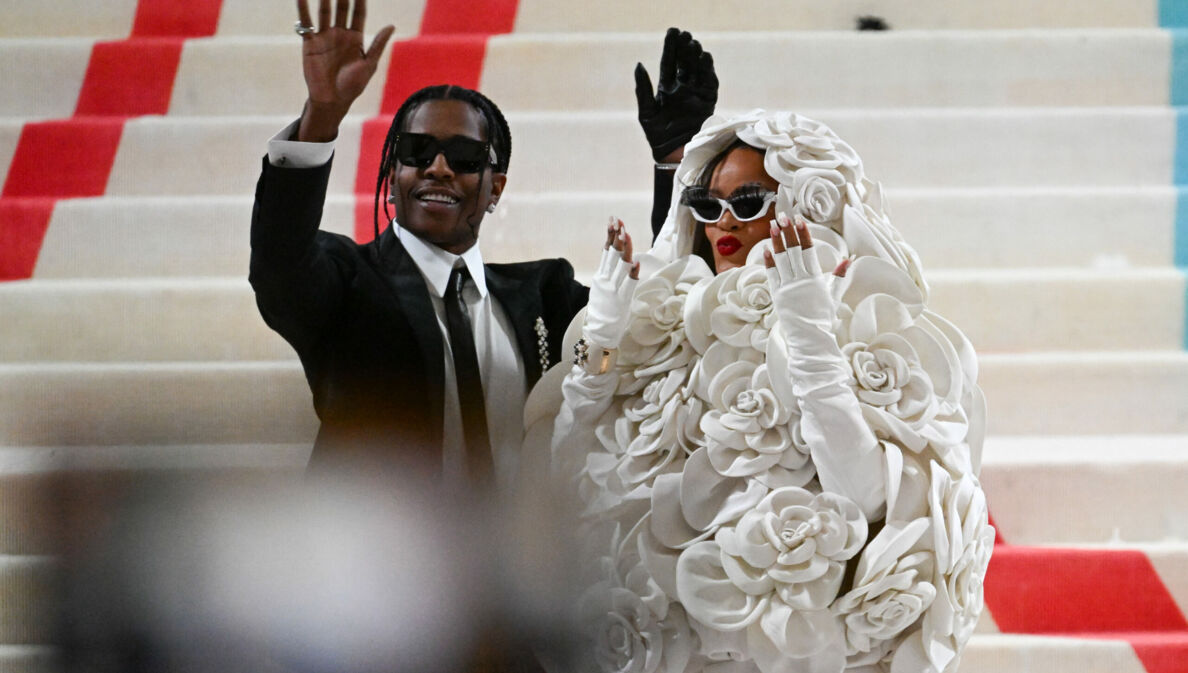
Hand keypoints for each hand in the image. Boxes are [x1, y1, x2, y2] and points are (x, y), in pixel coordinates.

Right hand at [296, 0, 394, 141]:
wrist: (332, 100)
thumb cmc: (353, 86)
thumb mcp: (369, 64)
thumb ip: (378, 44)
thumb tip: (391, 26)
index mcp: (356, 39)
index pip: (358, 14)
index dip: (360, 1)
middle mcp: (340, 34)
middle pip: (342, 9)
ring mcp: (325, 37)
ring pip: (325, 12)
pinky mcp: (310, 42)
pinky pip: (306, 23)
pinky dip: (303, 9)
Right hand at [583, 219, 640, 349]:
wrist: (598, 331)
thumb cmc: (602, 310)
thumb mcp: (601, 289)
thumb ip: (606, 275)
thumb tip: (613, 260)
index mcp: (600, 276)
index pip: (606, 251)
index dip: (610, 235)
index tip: (613, 221)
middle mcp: (605, 280)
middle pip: (612, 254)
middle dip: (616, 236)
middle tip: (619, 221)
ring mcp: (613, 289)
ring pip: (620, 265)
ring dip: (624, 249)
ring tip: (626, 234)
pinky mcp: (621, 300)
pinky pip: (628, 284)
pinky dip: (632, 273)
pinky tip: (635, 262)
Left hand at [634, 28, 717, 162]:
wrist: (674, 154)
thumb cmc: (657, 136)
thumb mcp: (646, 112)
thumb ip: (643, 89)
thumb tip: (638, 64)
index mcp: (666, 89)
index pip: (669, 63)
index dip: (670, 48)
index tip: (673, 32)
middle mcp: (681, 89)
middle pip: (684, 63)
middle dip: (684, 49)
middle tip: (685, 35)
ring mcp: (695, 94)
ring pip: (697, 70)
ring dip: (696, 56)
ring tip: (694, 44)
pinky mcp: (707, 102)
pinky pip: (709, 82)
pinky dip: (708, 70)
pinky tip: (705, 58)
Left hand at [764, 213, 850, 393]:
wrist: (809, 337)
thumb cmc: (823, 316)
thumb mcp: (833, 295)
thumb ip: (839, 277)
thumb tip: (847, 260)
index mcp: (814, 279)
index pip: (808, 251)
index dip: (803, 234)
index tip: (799, 220)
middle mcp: (799, 281)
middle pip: (792, 251)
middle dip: (788, 232)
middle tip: (783, 216)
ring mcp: (786, 287)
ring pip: (780, 260)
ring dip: (776, 242)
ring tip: (773, 226)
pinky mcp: (777, 295)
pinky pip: (772, 275)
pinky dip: (769, 261)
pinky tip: (767, 249)